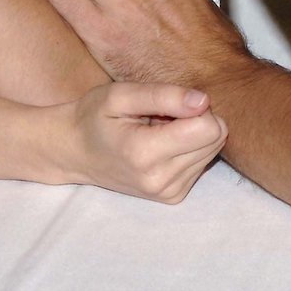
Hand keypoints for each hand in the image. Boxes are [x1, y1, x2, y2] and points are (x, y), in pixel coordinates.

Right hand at [60, 81, 226, 202]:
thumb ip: (163, 96)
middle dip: (195, 118)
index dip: (194, 105)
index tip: (168, 102)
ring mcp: (168, 193)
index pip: (208, 128)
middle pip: (215, 138)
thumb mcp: (121, 94)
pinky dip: (186, 148)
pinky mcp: (173, 197)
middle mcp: (161, 180)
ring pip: (213, 149)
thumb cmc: (95, 115)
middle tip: (161, 115)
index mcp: (145, 153)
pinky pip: (202, 162)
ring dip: (191, 133)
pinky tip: (160, 143)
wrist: (75, 152)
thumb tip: (204, 101)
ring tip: (157, 129)